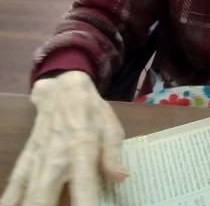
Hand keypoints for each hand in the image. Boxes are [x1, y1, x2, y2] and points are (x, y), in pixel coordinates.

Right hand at [0, 71, 127, 205]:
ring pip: (27, 196)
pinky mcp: (25, 161)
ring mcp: (36, 162)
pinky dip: (11, 200)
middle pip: (43, 199)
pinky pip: (14, 186)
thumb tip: (122, 178)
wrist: (62, 91)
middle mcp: (55, 160)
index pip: (84, 187)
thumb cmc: (93, 112)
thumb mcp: (111, 128)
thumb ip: (113, 155)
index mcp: (82, 150)